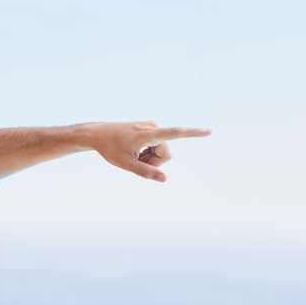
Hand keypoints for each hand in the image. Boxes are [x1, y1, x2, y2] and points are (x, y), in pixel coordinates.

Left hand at [87, 121, 210, 181]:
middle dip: (155, 162)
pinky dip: (147, 152)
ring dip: (150, 157)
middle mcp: (152, 126)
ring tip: (133, 154)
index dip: (192, 133)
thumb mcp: (125, 164)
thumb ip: (145, 172)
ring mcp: (150, 126)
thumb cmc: (109, 149)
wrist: (97, 134)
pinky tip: (134, 150)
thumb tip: (164, 179)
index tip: (208, 131)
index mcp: (147, 134)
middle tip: (136, 161)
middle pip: (166, 153)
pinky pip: (156, 145)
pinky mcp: (149, 127)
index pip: (174, 133)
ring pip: (161, 150)